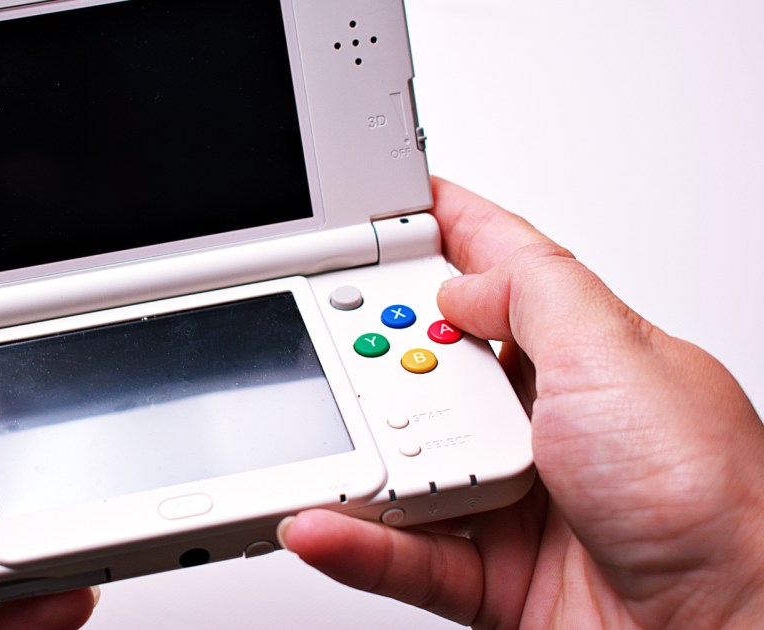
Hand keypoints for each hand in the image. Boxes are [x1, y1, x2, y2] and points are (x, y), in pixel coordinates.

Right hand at [280, 178, 763, 627]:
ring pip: (406, 460)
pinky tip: (325, 521)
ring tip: (331, 443)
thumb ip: (532, 294)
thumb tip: (457, 283)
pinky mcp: (490, 573)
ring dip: (359, 454)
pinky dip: (356, 541)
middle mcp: (548, 419)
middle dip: (378, 348)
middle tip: (332, 335)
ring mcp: (515, 497)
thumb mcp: (617, 356)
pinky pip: (402, 552)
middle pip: (433, 364)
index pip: (502, 267)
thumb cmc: (708, 502)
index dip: (444, 227)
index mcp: (587, 351)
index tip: (378, 203)